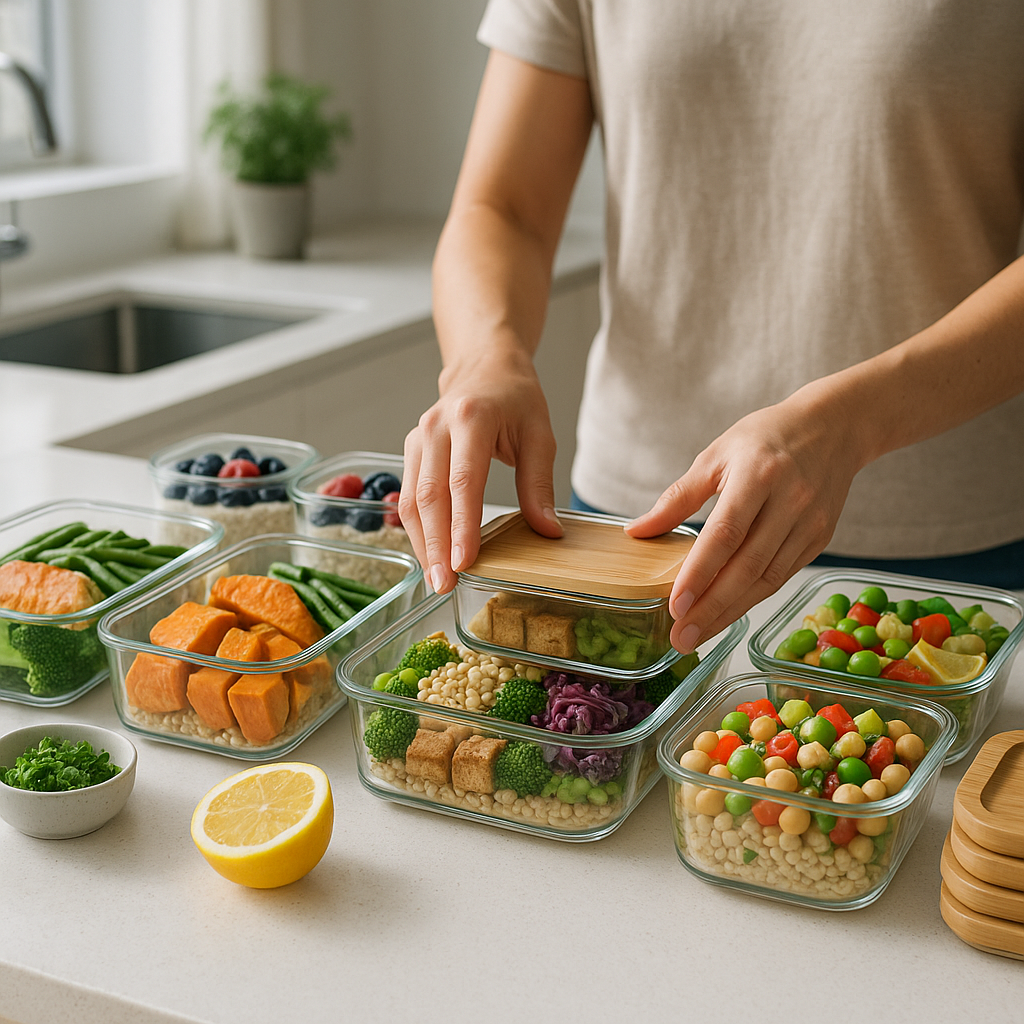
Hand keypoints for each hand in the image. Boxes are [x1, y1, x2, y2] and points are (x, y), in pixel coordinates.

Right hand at [400, 352, 561, 595]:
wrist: (484, 367)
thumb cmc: (515, 399)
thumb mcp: (539, 435)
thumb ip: (539, 485)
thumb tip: (547, 532)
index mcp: (472, 419)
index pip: (463, 481)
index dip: (462, 526)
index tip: (465, 562)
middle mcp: (437, 428)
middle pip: (430, 496)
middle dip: (436, 546)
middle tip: (446, 584)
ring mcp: (418, 439)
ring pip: (411, 500)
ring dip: (422, 543)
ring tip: (437, 579)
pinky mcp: (411, 450)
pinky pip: (407, 495)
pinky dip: (416, 529)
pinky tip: (430, 554)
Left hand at [626, 385, 868, 652]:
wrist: (833, 428)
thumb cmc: (765, 438)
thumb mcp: (715, 456)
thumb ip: (677, 498)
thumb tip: (636, 531)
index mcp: (757, 475)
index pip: (725, 534)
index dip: (700, 573)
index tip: (675, 606)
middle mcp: (789, 502)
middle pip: (747, 566)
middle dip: (713, 608)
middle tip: (680, 639)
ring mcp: (809, 523)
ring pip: (768, 579)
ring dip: (731, 612)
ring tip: (697, 635)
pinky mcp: (820, 539)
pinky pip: (783, 576)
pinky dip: (753, 598)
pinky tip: (727, 614)